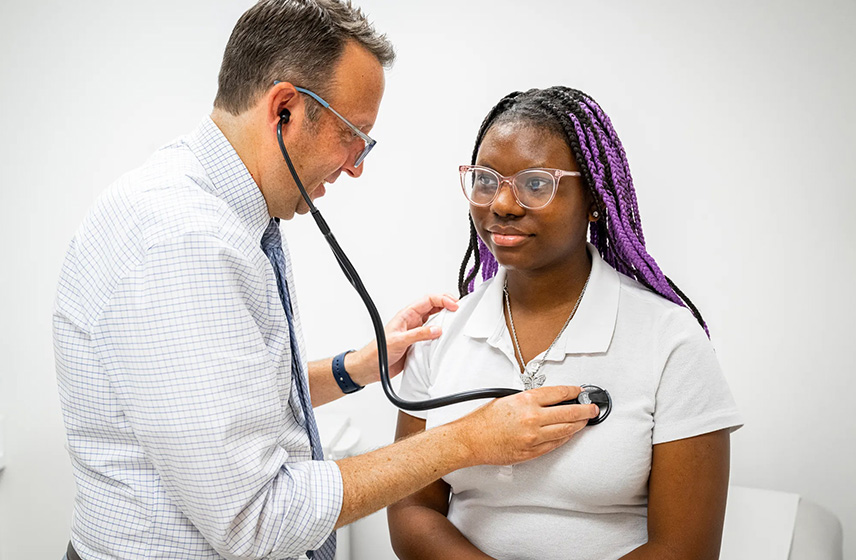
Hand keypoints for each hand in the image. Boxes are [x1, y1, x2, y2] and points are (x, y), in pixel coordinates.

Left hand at [346, 293, 458, 384]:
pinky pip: (434, 335)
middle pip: (434, 306)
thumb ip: (418, 334)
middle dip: (447, 304)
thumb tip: (437, 330)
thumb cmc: (378, 351)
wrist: (371, 367)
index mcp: (407, 315)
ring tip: (457, 319)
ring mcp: (417, 332)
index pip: (428, 300)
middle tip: (459, 309)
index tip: (454, 305)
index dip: (442, 299)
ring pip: (435, 319)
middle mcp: (413, 321)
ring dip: (446, 318)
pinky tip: (447, 336)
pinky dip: (442, 334)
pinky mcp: (419, 343)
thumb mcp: (399, 341)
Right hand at [452, 386, 598, 466]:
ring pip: (566, 430)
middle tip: (592, 408)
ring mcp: (534, 436)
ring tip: (585, 421)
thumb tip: (548, 399)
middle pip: (569, 412)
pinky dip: (565, 437)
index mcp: (526, 401)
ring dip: (579, 425)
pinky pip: (555, 444)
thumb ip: (529, 399)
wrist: (471, 439)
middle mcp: (532, 418)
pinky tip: (569, 434)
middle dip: (585, 410)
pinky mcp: (532, 451)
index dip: (574, 392)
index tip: (580, 392)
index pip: (559, 393)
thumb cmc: (484, 420)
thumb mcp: (507, 399)